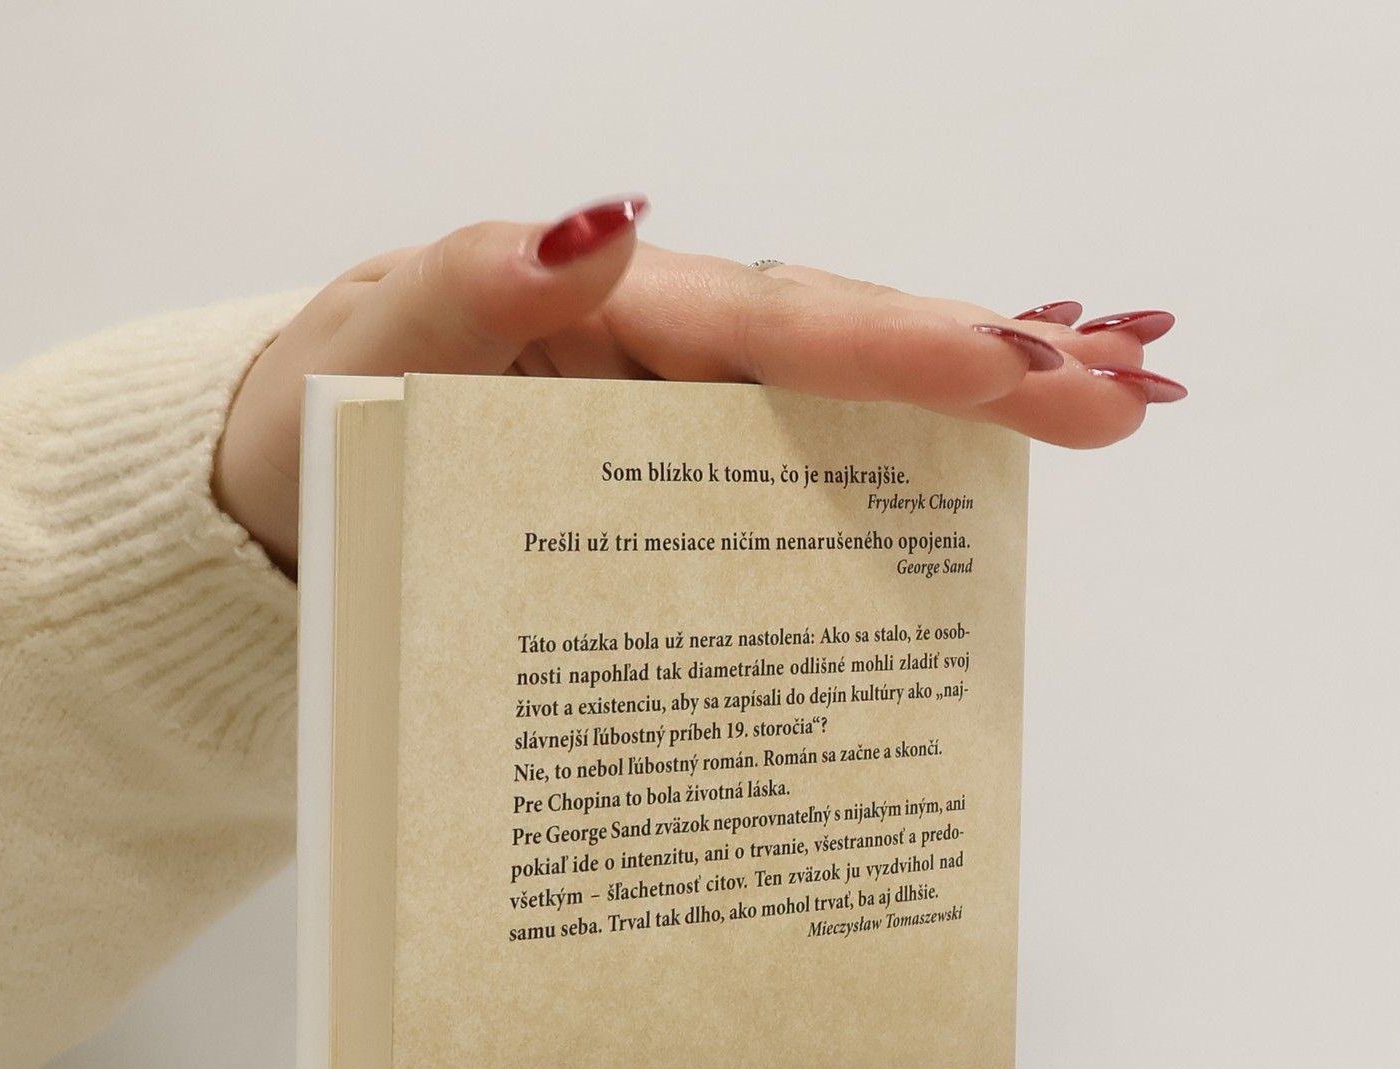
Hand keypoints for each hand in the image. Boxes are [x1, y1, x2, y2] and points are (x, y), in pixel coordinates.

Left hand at [213, 196, 1184, 569]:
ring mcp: (671, 430)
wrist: (274, 510)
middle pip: (845, 355)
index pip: (781, 323)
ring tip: (1104, 413)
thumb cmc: (318, 422)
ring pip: (838, 415)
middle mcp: (661, 363)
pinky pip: (786, 480)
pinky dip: (888, 481)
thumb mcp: (378, 346)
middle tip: (1125, 398)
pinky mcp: (663, 495)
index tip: (1024, 369)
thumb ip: (477, 289)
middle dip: (986, 370)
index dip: (906, 346)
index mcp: (611, 318)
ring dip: (971, 418)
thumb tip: (619, 227)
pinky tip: (972, 497)